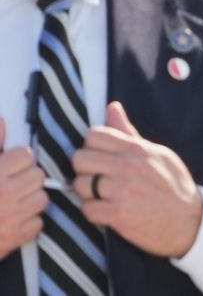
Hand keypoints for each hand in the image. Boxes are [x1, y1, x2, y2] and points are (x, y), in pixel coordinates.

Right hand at [0, 118, 47, 258]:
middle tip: (10, 183)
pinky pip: (38, 223)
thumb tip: (2, 120)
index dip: (17, 159)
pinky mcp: (14, 238)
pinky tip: (11, 219)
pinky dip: (27, 222)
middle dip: (26, 178)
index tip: (9, 165)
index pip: (27, 155)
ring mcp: (10, 218)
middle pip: (38, 175)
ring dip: (29, 199)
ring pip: (42, 198)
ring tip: (11, 201)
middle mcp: (3, 194)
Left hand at [72, 102, 202, 257]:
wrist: (190, 221)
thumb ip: (130, 133)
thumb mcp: (158, 154)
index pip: (94, 135)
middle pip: (80, 158)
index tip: (101, 157)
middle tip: (98, 178)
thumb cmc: (174, 185)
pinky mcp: (119, 215)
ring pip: (80, 185)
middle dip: (85, 169)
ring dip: (87, 193)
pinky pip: (87, 209)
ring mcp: (123, 191)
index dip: (92, 146)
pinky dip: (93, 212)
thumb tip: (112, 106)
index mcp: (137, 149)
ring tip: (103, 196)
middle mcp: (128, 167)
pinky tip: (106, 211)